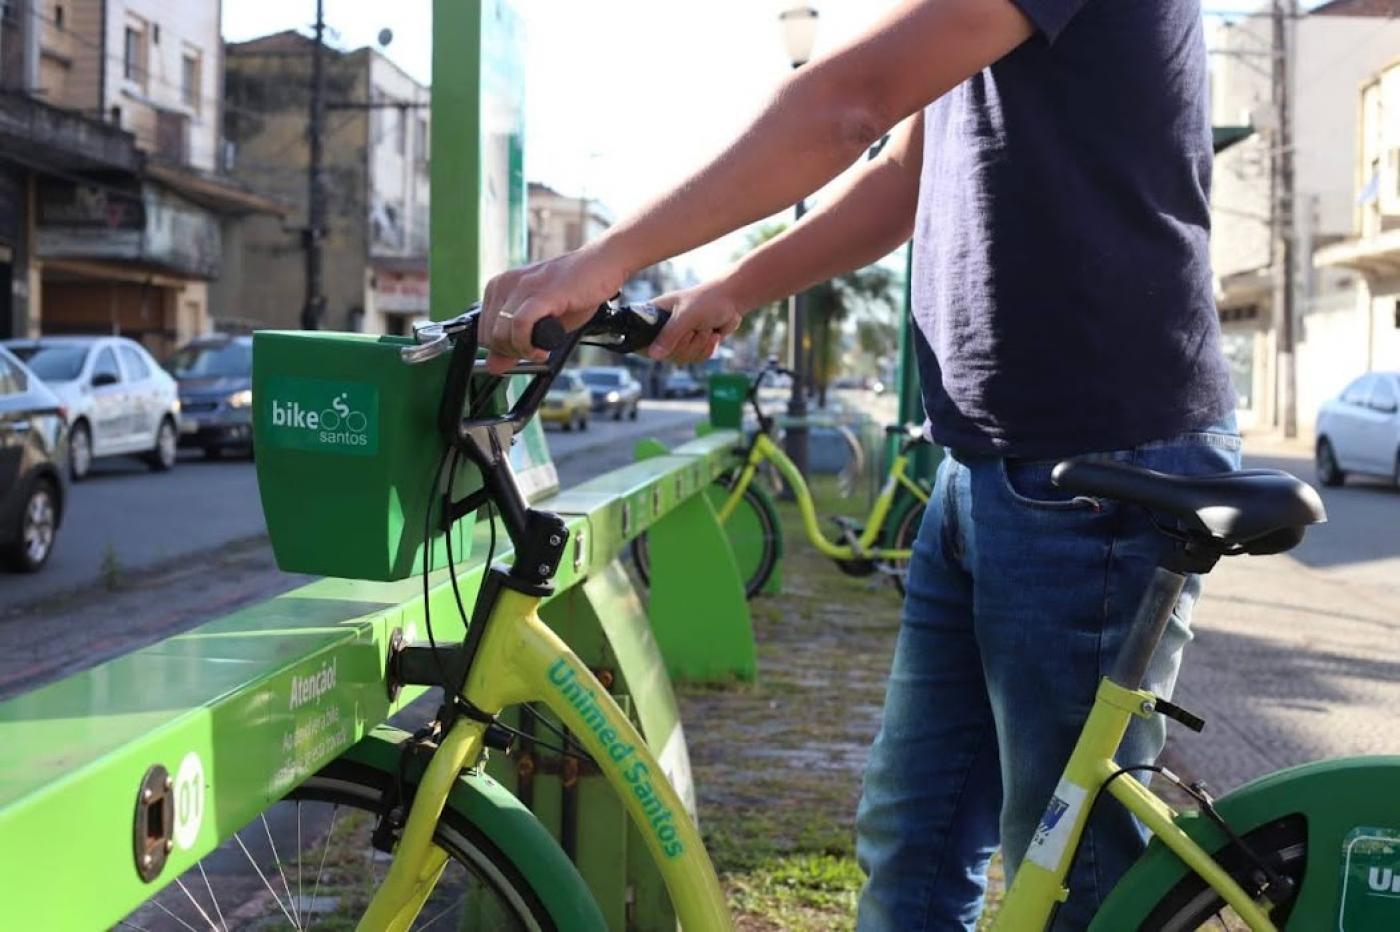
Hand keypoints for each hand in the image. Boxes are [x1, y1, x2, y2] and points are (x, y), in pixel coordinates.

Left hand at [480, 244, 625, 374]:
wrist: (602, 265)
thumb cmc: (574, 291)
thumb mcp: (540, 320)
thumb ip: (514, 342)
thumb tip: (494, 366)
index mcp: (500, 287)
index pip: (483, 332)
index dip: (503, 350)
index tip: (523, 351)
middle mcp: (506, 284)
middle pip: (490, 336)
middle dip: (512, 353)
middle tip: (534, 352)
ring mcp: (522, 287)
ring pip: (501, 334)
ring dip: (521, 351)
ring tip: (540, 351)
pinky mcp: (541, 292)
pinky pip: (520, 324)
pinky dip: (528, 345)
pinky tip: (543, 349)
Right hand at [647, 280, 744, 363]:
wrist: (732, 300)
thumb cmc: (707, 300)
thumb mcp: (687, 316)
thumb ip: (670, 335)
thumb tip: (653, 356)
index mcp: (655, 314)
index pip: (639, 336)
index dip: (647, 346)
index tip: (662, 346)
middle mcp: (664, 327)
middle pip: (663, 354)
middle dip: (684, 345)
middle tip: (694, 331)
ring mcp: (678, 337)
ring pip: (680, 358)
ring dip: (698, 346)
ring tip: (706, 330)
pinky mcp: (692, 345)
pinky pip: (694, 359)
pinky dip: (706, 350)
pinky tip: (713, 336)